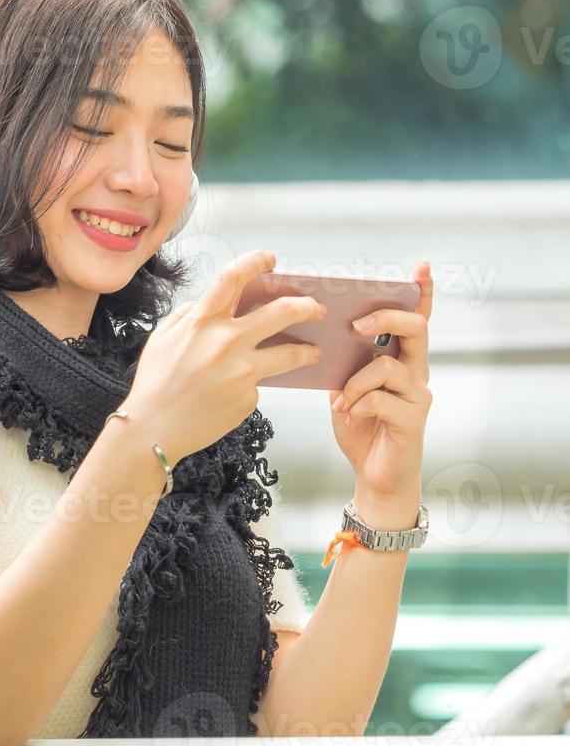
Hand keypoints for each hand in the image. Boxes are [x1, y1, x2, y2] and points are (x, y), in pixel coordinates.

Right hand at [123, 249, 324, 466]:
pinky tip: (237, 391)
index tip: (270, 261)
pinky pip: (259, 384)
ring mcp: (241, 372)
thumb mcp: (163, 337)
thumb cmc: (154, 384)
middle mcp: (226, 342)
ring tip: (312, 352)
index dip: (256, 262)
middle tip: (314, 309)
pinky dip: (253, 384)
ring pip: (290, 353)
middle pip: (282, 312)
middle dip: (306, 306)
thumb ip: (190, 315)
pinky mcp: (248, 397)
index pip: (234, 278)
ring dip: (307, 350)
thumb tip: (212, 304)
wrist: (154, 428)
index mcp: (202, 322)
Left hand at [329, 260, 433, 509]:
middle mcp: (417, 374)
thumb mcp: (345, 388)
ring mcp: (418, 397)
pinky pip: (382, 400)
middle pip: (416, 330)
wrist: (374, 476)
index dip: (423, 294)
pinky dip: (358, 404)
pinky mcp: (412, 421)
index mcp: (401, 360)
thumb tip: (322, 336)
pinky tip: (347, 416)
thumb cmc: (361, 428)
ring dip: (356, 381)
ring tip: (340, 400)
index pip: (417, 320)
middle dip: (384, 319)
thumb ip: (344, 363)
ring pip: (390, 367)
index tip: (420, 268)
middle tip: (355, 325)